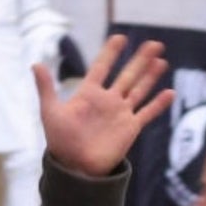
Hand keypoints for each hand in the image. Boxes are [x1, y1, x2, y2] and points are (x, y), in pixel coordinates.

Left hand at [34, 34, 173, 176]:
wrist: (75, 168)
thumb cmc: (60, 141)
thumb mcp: (51, 112)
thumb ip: (46, 88)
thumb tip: (35, 64)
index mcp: (88, 94)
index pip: (101, 67)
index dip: (110, 53)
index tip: (119, 37)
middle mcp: (107, 101)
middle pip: (127, 75)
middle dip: (139, 59)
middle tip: (153, 43)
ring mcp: (120, 113)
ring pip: (139, 90)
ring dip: (150, 76)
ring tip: (161, 60)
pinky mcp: (130, 128)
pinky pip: (147, 113)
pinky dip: (158, 104)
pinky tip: (170, 93)